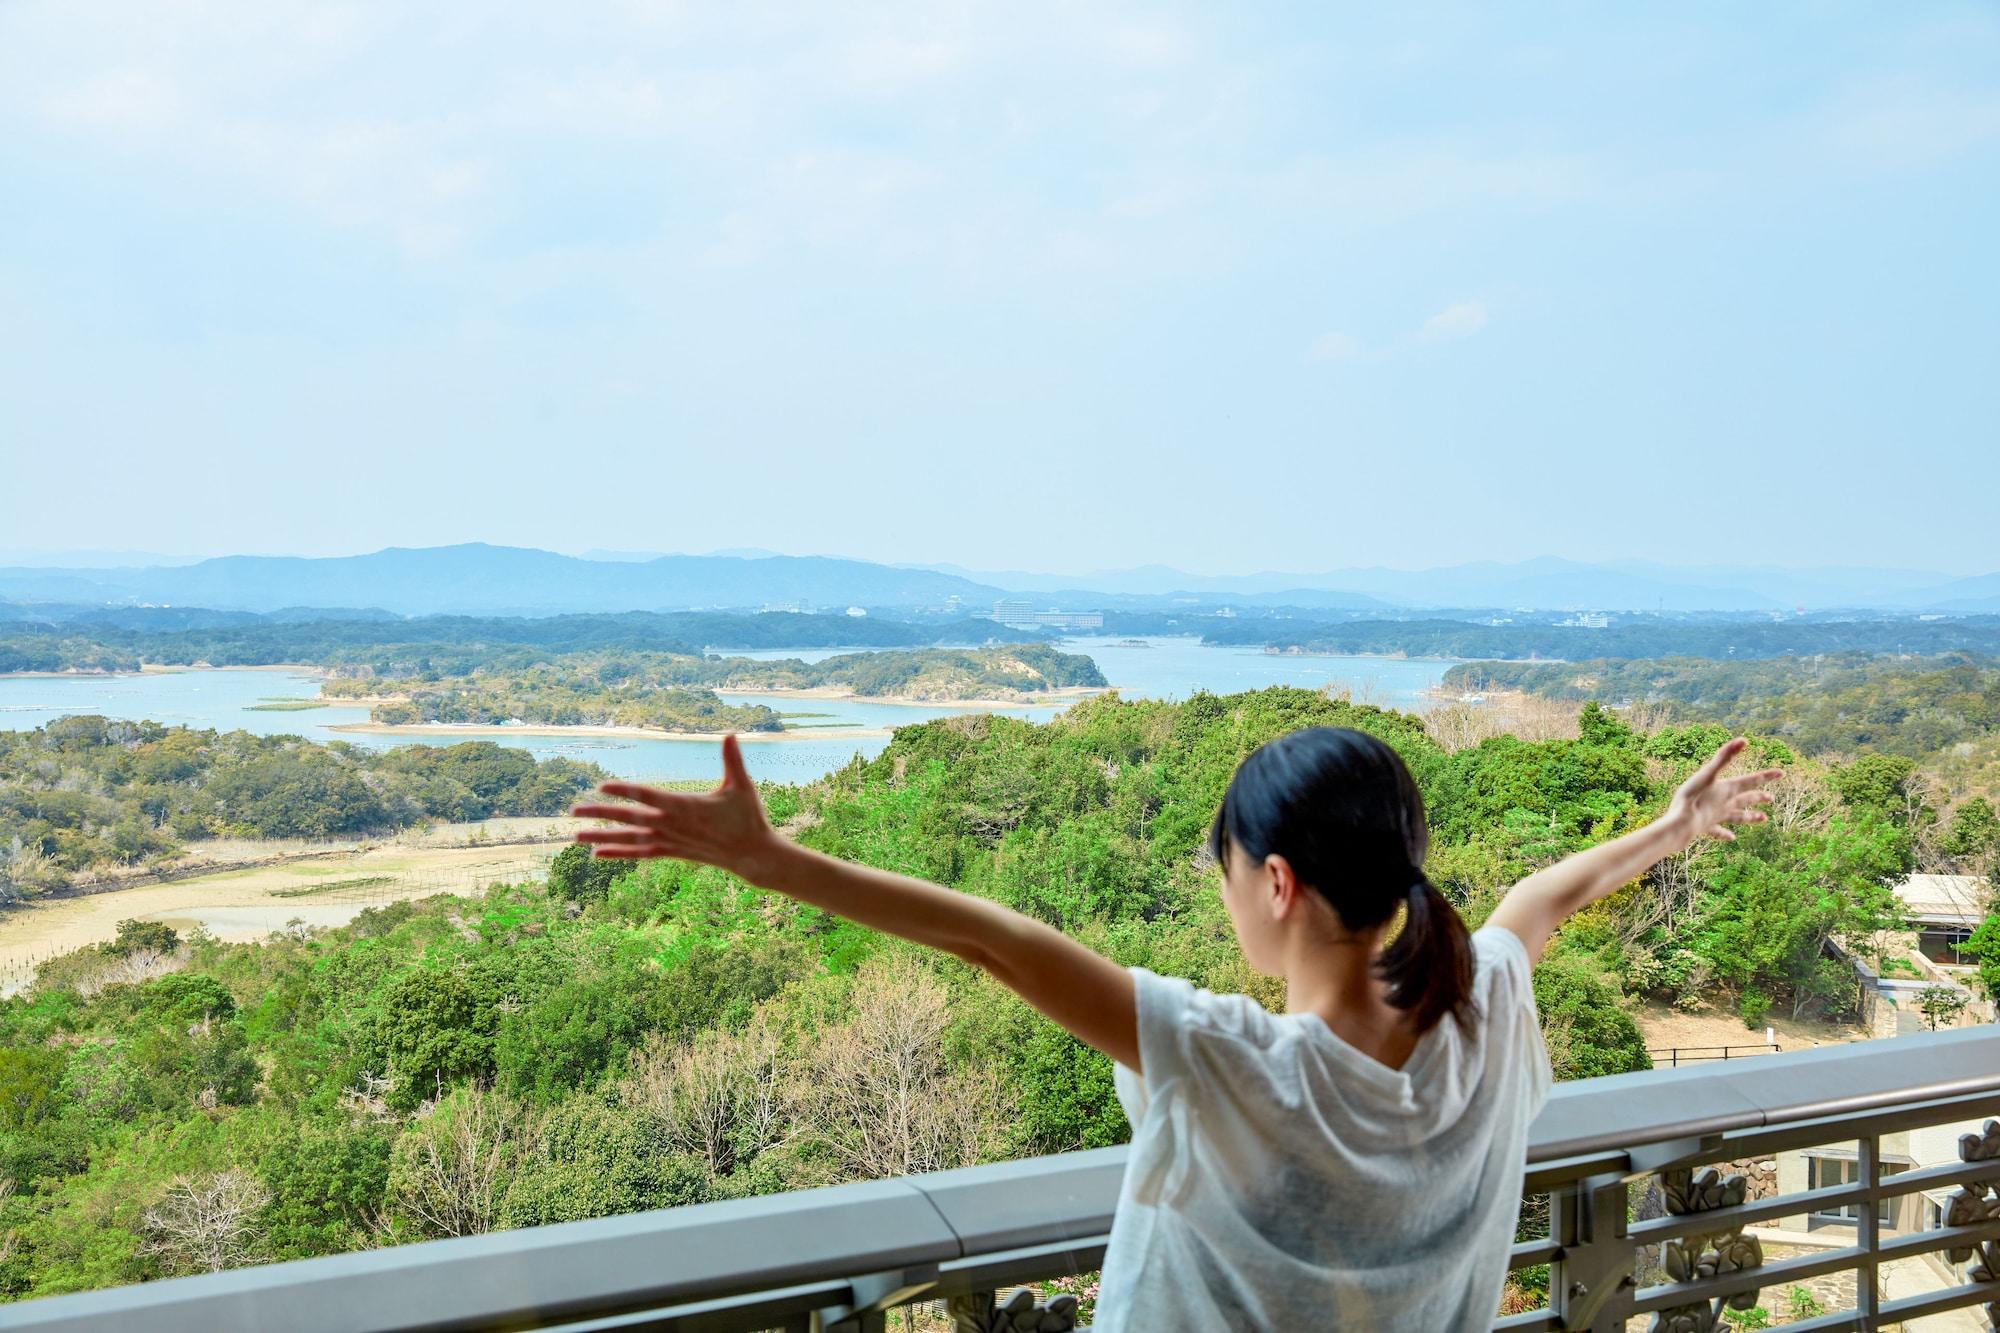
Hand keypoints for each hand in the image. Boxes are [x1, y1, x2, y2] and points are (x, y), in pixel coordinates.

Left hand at [570, 734, 782, 882]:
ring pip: (629, 839)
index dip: (624, 790)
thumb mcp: (741, 786)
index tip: (602, 785)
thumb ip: (733, 760)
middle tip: (573, 811)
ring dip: (601, 836)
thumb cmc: (747, 818)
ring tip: (575, 836)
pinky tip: (597, 854)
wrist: (751, 855)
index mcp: (684, 806)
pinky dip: (618, 853)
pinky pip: (639, 853)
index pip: (647, 796)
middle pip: (629, 818)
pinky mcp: (671, 852)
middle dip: (600, 813)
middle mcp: (671, 825)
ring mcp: (669, 841)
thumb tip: (731, 733)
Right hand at [1663, 738, 1781, 850]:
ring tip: (1763, 819)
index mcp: (1727, 790)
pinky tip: (1731, 837)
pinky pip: (1718, 831)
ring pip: (1737, 817)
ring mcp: (1716, 817)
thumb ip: (1724, 757)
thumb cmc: (1693, 797)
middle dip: (1758, 797)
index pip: (1751, 781)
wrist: (1681, 824)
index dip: (1766, 776)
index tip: (1781, 773)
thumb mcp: (1707, 773)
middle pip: (1746, 800)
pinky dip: (1725, 834)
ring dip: (1750, 816)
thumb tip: (1743, 740)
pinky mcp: (1705, 827)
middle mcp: (1725, 804)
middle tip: (1771, 799)